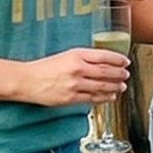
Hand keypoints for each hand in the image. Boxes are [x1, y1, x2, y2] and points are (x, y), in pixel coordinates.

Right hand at [16, 48, 130, 108]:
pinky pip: (92, 98)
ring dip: (115, 86)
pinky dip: (104, 97)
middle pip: (105, 71)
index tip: (125, 62)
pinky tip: (111, 96)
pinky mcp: (70, 98)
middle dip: (119, 74)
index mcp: (76, 55)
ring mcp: (74, 84)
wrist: (27, 80)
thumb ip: (84, 58)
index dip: (118, 60)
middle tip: (126, 74)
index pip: (104, 56)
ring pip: (101, 86)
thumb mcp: (66, 56)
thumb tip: (105, 62)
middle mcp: (77, 68)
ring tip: (122, 86)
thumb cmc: (45, 67)